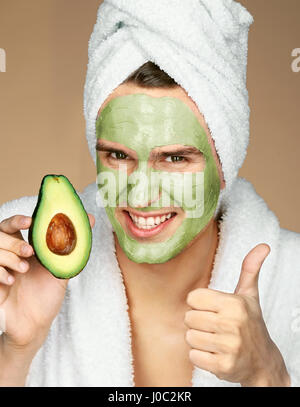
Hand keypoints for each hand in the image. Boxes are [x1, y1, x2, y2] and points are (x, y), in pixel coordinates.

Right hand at [0, 213, 94, 354]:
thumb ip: (73, 245)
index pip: (14, 225)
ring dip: (9, 256)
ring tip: (24, 269)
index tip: (30, 221)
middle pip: (0, 233)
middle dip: (14, 240)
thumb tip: (91, 218)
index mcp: (24, 249)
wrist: (34, 326)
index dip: (18, 220)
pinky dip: (0, 271)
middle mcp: (9, 256)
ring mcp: (0, 268)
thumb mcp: (62, 269)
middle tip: (29, 251)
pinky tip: (11, 280)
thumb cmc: (47, 296)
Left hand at [184, 243, 289, 386]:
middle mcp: (232, 324)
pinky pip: (193, 356)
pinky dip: (200, 356)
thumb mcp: (250, 295)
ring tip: (215, 339)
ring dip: (198, 340)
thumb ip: (250, 269)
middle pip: (189, 318)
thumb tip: (263, 246)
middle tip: (214, 326)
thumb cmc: (251, 324)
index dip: (199, 304)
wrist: (262, 362)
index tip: (212, 309)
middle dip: (198, 322)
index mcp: (234, 303)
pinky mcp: (223, 367)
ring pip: (189, 337)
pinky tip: (215, 353)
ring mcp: (228, 347)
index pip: (193, 298)